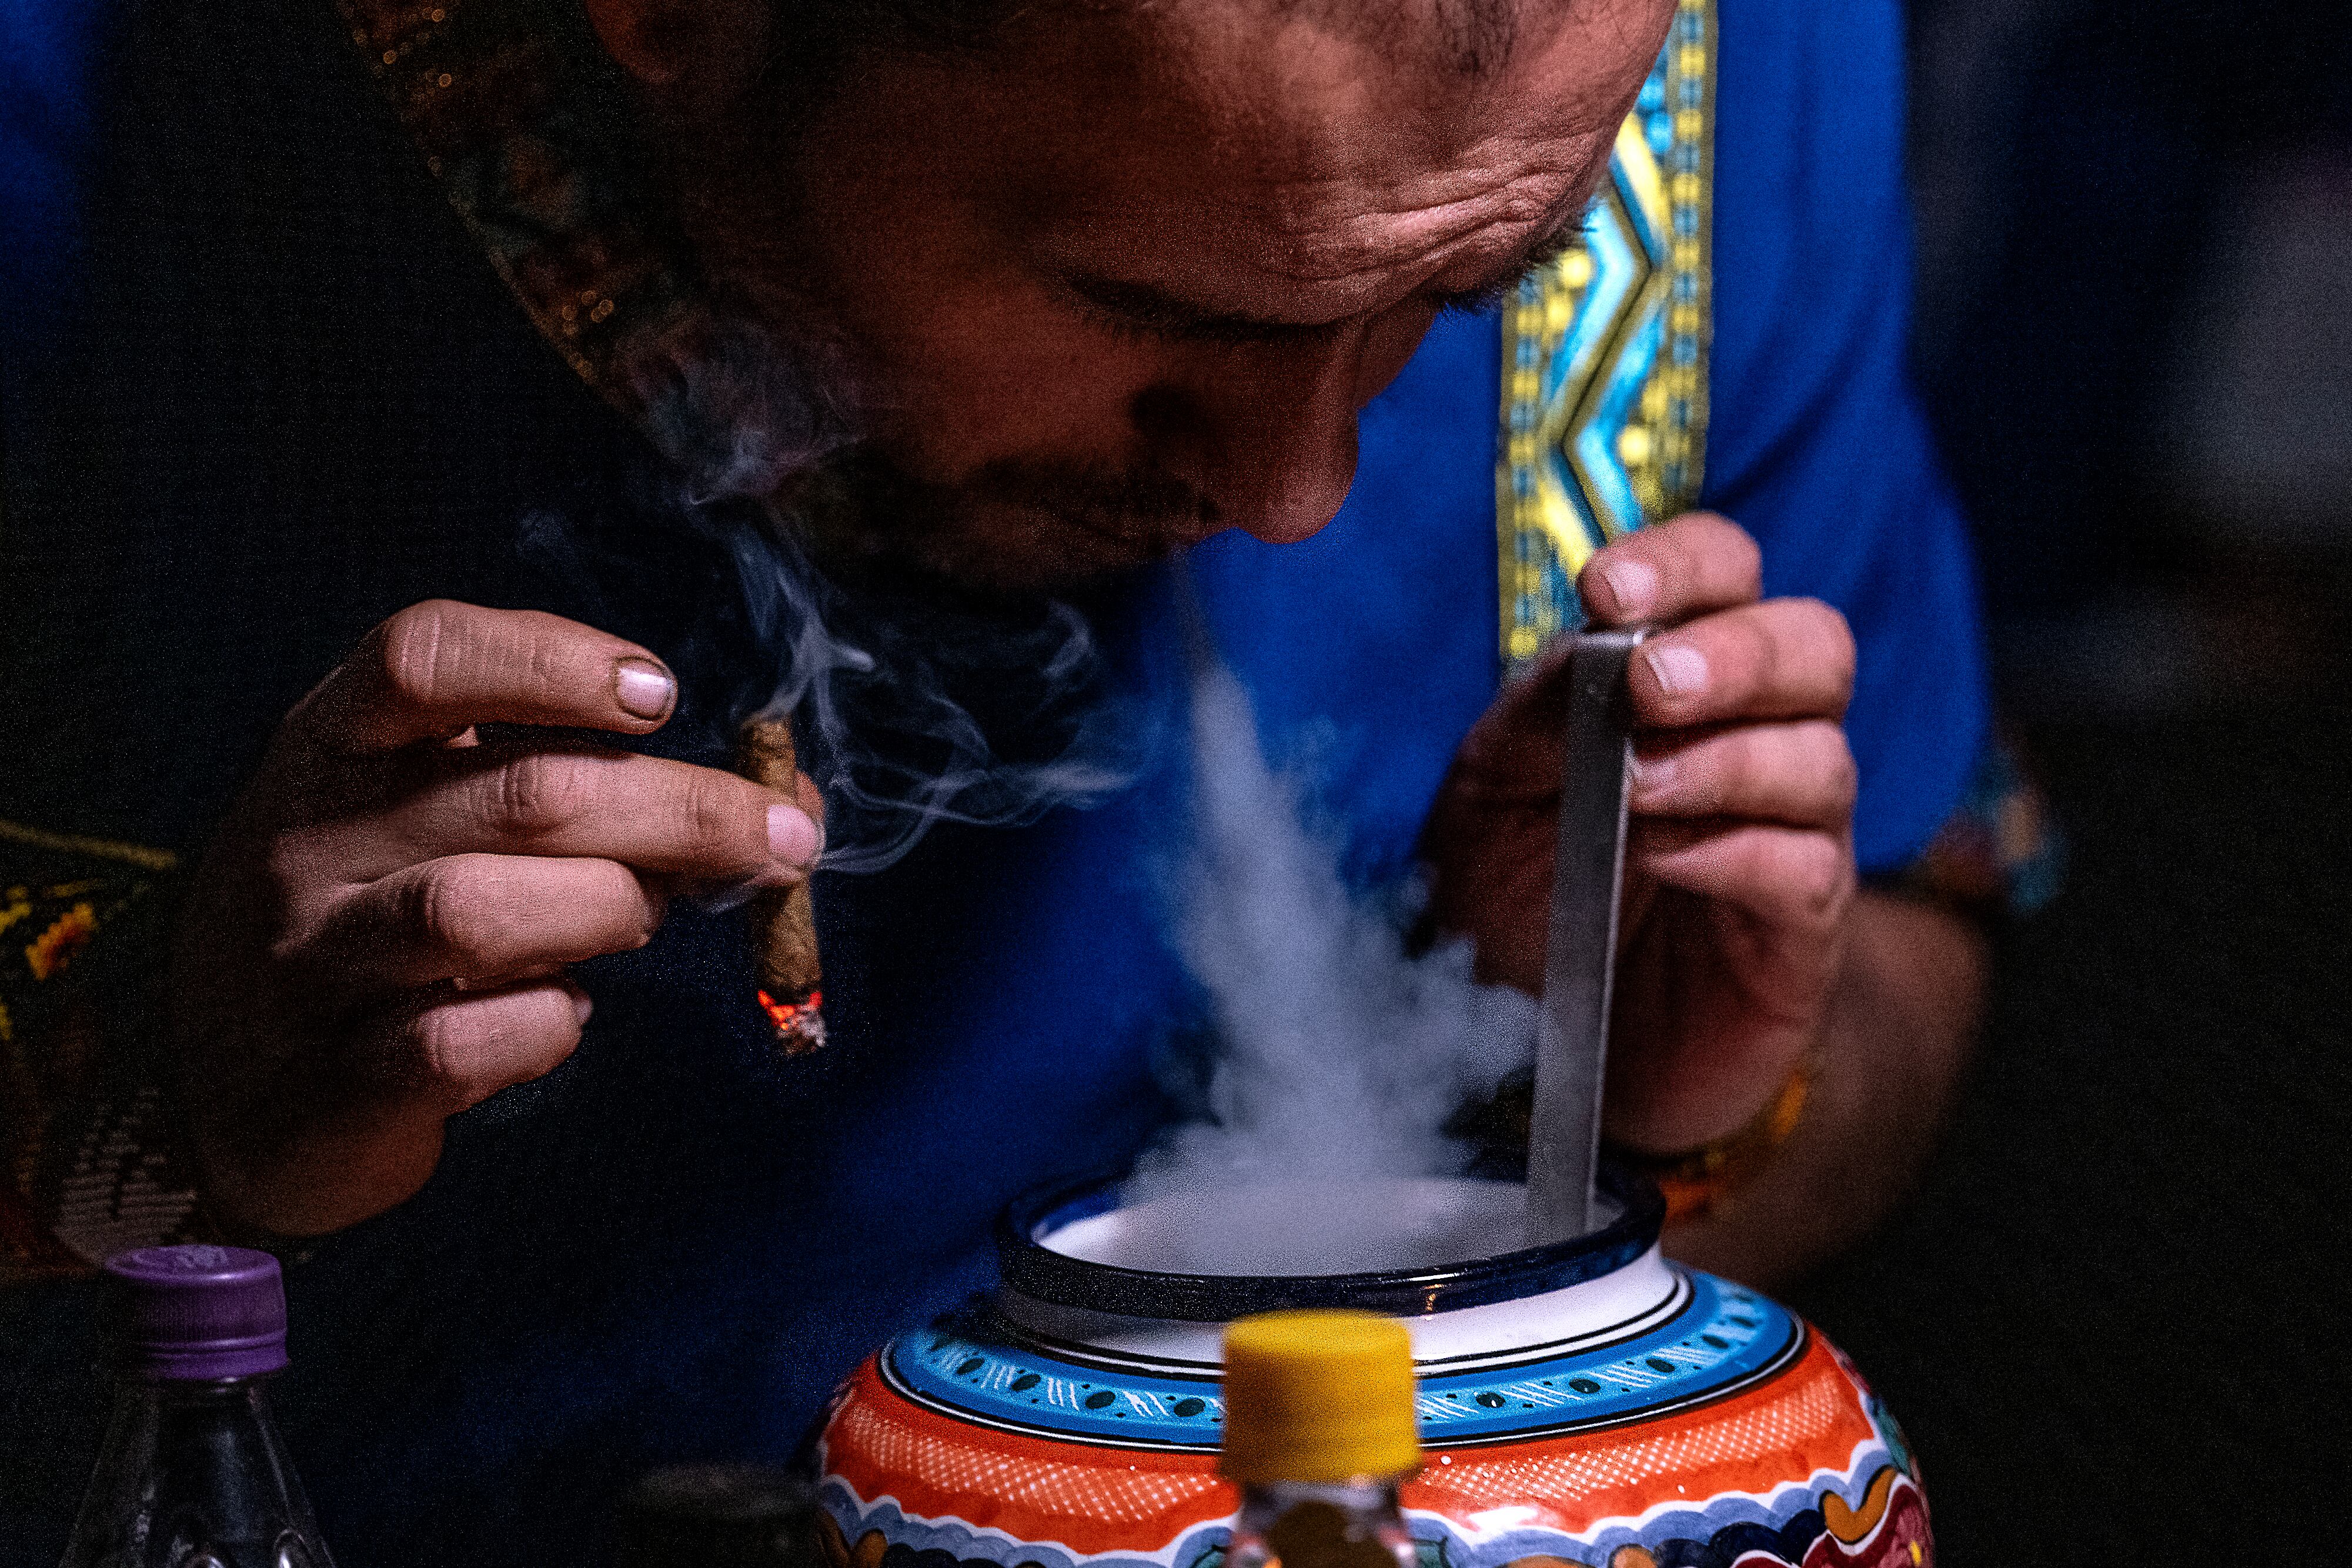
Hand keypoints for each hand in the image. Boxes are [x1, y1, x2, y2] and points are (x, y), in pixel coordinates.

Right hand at [171, 601, 822, 1235]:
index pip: (423, 656)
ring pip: (483, 913)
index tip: (660, 695)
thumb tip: (789, 796)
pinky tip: (566, 1011)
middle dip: (682, 811)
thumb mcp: (435, 818)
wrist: (214, 1090)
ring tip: (644, 916)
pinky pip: (466, 1041)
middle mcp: (306, 840)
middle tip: (778, 835)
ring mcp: (309, 962)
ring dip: (610, 909)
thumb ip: (580, 787)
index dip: (553, 660)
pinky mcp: (333, 1083)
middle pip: (519, 794)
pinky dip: (549, 1024)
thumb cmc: (373, 918)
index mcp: (331, 745)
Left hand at [1423, 514, 1856, 1152]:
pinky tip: (1667, 858)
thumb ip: (1541, 711)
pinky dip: (1738, 852)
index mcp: (1677, 677)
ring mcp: (1790, 833)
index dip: (1683, 564)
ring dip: (1728, 760)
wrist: (1541, 1043)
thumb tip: (1590, 642)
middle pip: (1815, 646)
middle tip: (1650, 689)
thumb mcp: (1492, 789)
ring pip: (1822, 757)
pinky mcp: (1799, 931)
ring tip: (1639, 788)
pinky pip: (1809, 869)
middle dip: (1736, 653)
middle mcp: (1754, 737)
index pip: (1725, 574)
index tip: (1609, 589)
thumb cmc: (1521, 896)